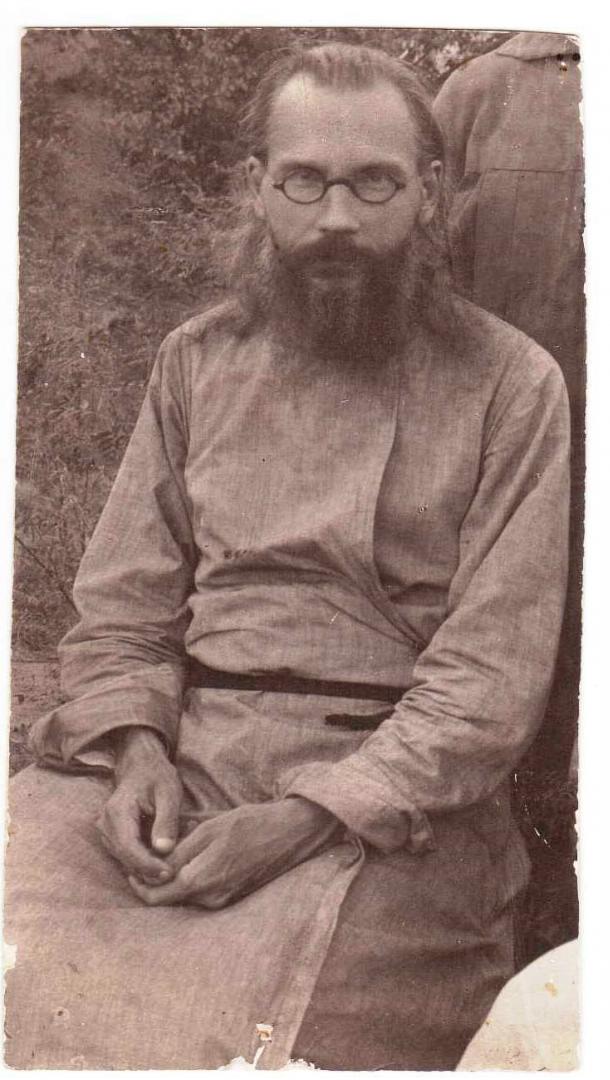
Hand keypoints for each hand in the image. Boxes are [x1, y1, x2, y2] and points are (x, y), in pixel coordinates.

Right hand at [97, 726, 182, 884]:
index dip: (147, 865)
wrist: (141, 765)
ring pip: (125, 859)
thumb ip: (167, 820)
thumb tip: (163, 850)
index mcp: (117, 811)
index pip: (128, 848)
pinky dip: (143, 858)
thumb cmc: (156, 776)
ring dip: (147, 866)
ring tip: (172, 862)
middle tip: (174, 873)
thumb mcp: (169, 793)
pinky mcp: (111, 836)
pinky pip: (126, 854)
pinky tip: (162, 855)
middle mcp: (105, 823)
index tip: (168, 873)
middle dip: (149, 870)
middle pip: (125, 857)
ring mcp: (105, 831)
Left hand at [128, 797, 340, 908]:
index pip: (154, 894)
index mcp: (199, 879)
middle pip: (167, 900)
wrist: (290, 834)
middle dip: (152, 883)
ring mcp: (221, 901)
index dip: (139, 880)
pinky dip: (189, 883)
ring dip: (171, 882)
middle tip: (144, 862)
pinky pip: (200, 896)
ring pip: (183, 897)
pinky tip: (190, 864)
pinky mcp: (231, 899)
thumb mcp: (209, 827)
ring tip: (167, 859)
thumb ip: (180, 848)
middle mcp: (208, 897)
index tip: (134, 864)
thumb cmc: (249, 824)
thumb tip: (154, 859)